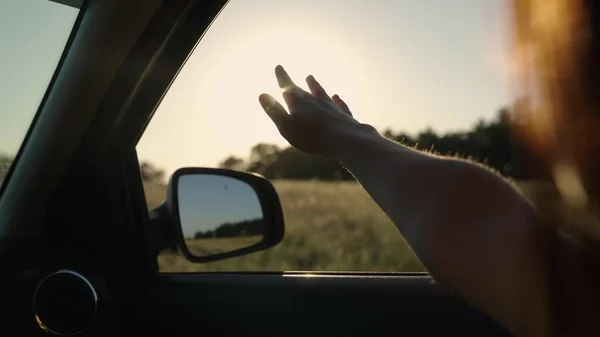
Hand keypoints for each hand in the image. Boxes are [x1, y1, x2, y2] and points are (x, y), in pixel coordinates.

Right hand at [259, 65, 374, 155]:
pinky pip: (339, 105)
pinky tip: (337, 97)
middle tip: (286, 73)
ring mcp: (330, 107)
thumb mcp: (287, 126)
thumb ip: (274, 111)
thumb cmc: (312, 137)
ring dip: (315, 85)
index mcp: (299, 104)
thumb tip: (262, 94)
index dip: (282, 77)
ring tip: (311, 77)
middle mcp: (315, 101)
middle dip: (294, 83)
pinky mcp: (343, 116)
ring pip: (321, 93)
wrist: (344, 139)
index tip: (279, 67)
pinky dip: (337, 100)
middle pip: (303, 90)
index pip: (288, 87)